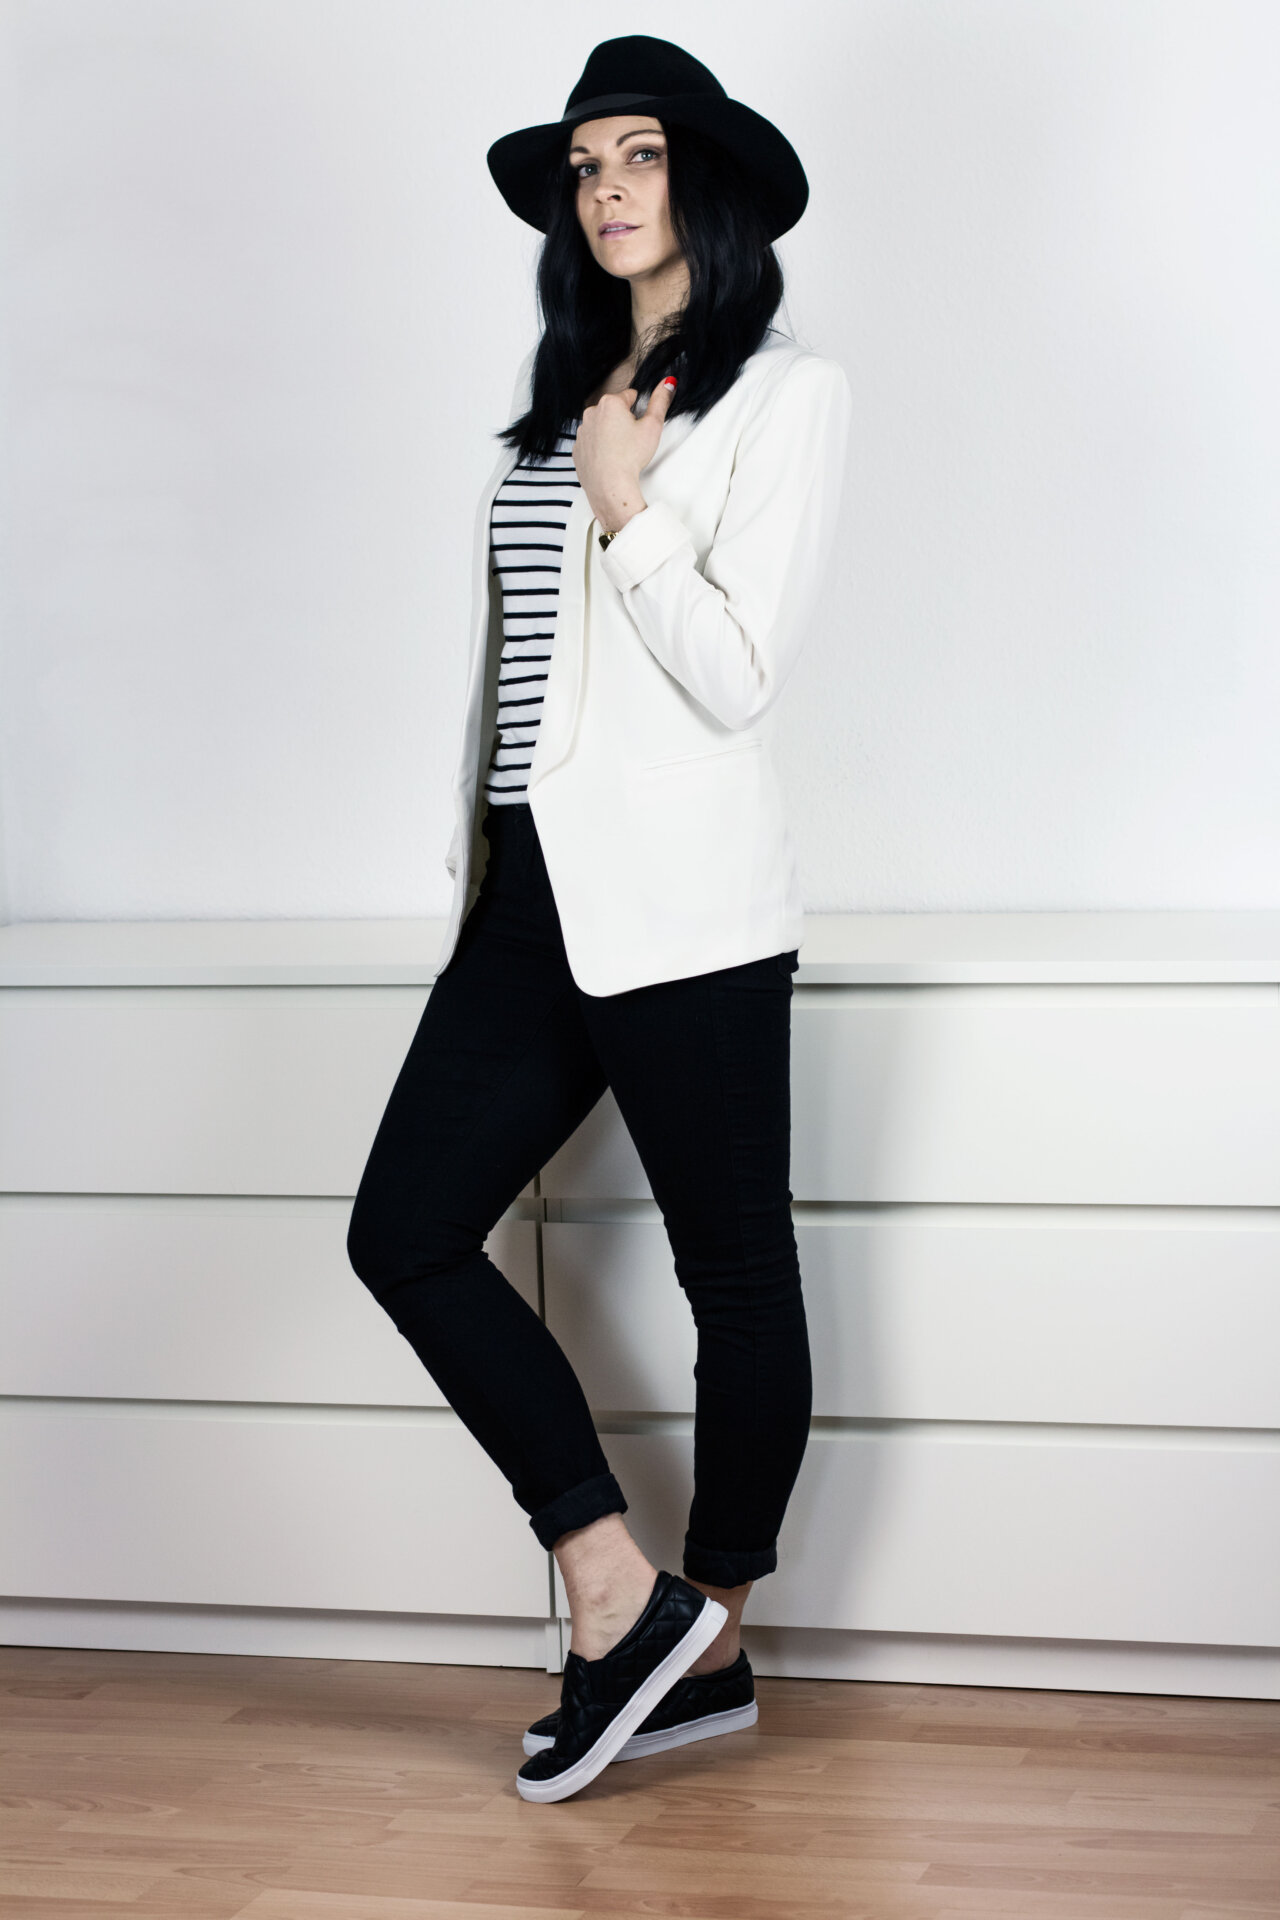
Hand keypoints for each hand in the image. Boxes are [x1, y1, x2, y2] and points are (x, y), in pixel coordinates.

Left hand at [573, 376, 677, 533]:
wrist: (609, 485)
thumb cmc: (630, 457)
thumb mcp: (653, 426)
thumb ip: (661, 401)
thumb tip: (668, 383)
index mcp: (610, 403)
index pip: (629, 396)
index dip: (639, 410)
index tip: (640, 424)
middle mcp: (591, 413)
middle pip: (613, 411)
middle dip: (623, 421)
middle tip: (632, 440)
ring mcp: (582, 432)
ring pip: (601, 427)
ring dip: (610, 434)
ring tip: (621, 451)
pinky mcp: (577, 449)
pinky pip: (591, 443)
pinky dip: (599, 448)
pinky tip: (609, 459)